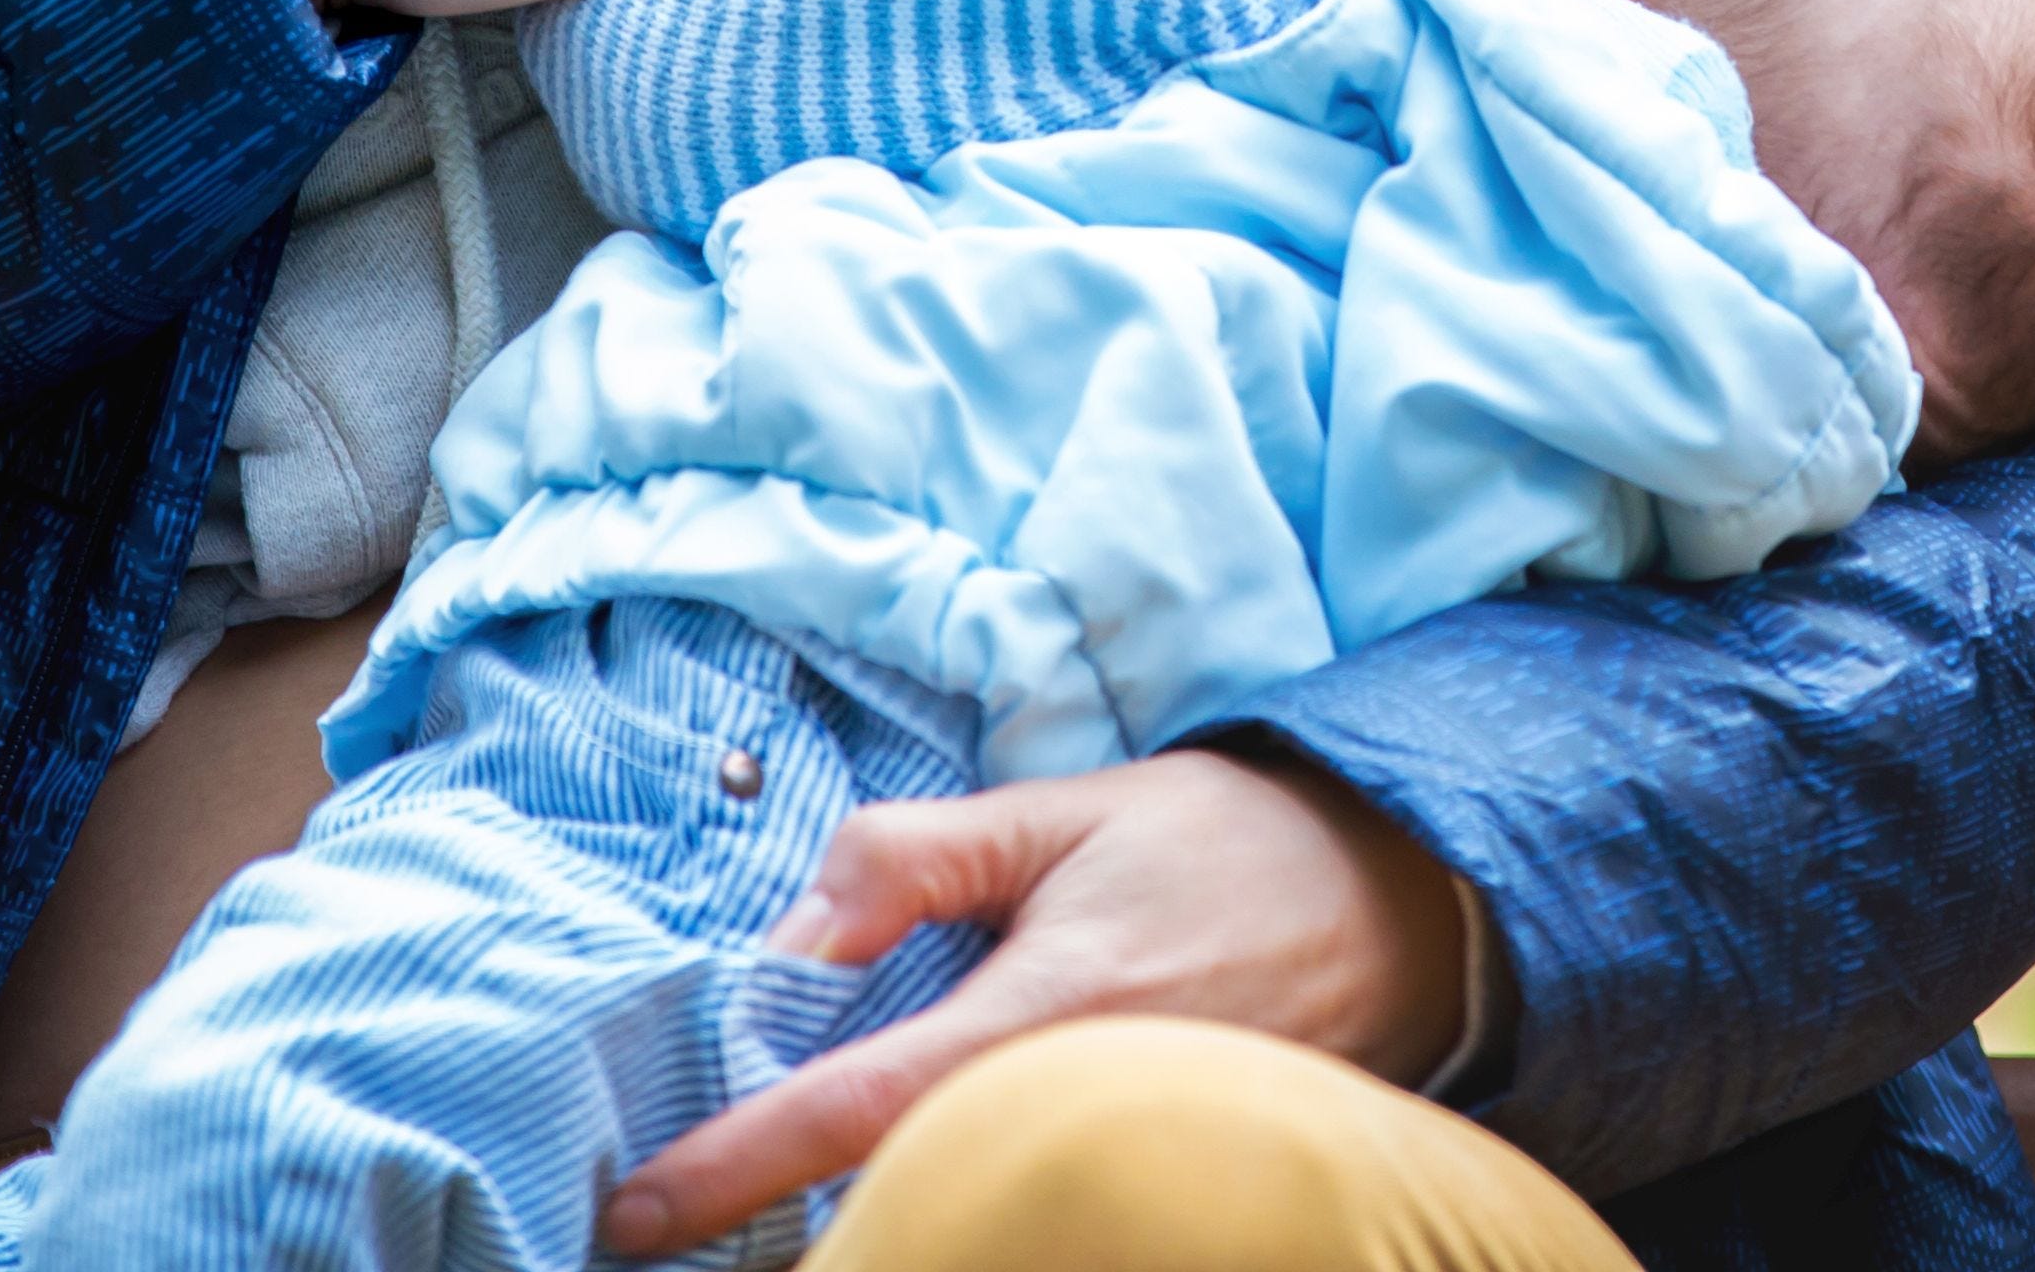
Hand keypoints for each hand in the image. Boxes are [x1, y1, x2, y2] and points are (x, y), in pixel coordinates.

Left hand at [603, 745, 1469, 1258]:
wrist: (1401, 902)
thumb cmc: (1223, 847)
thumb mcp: (1058, 811)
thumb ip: (917, 856)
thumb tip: (796, 932)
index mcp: (1039, 1013)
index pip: (850, 1109)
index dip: (731, 1166)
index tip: (633, 1216)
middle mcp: (1073, 1110)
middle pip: (890, 1202)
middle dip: (781, 1222)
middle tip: (681, 1223)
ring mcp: (1122, 1162)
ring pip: (960, 1220)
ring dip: (870, 1220)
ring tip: (775, 1214)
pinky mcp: (1158, 1191)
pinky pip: (1033, 1216)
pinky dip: (956, 1213)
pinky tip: (907, 1196)